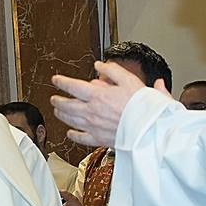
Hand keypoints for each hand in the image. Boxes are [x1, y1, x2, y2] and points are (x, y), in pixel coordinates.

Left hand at [51, 60, 167, 146]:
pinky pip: (81, 138)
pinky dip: (73, 135)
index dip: (62, 82)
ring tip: (57, 111)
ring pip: (71, 120)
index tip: (56, 79)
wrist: (152, 130)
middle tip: (54, 98)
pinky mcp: (100, 139)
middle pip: (67, 105)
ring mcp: (94, 126)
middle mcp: (92, 111)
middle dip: (58, 101)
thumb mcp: (131, 80)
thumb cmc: (144, 106)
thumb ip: (113, 71)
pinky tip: (70, 133)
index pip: (73, 86)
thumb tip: (100, 65)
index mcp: (98, 95)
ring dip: (62, 115)